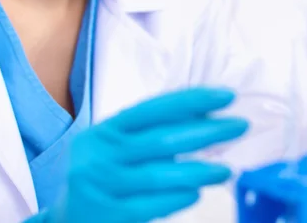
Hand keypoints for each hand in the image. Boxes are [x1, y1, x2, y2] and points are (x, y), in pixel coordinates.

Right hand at [27, 88, 247, 222]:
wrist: (66, 218)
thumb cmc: (104, 175)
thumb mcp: (117, 147)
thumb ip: (151, 134)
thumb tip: (207, 116)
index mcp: (105, 130)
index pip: (153, 108)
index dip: (192, 100)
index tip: (227, 96)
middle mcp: (99, 154)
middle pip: (160, 139)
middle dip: (206, 131)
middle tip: (239, 126)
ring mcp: (99, 186)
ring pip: (157, 174)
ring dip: (198, 170)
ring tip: (226, 169)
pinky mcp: (104, 215)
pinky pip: (148, 206)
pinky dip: (175, 198)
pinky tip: (196, 193)